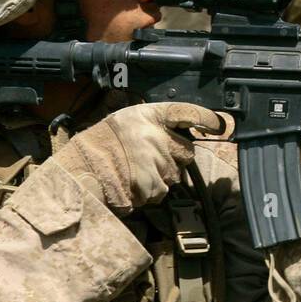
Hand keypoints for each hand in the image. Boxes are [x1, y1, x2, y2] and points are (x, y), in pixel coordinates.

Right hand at [52, 102, 224, 213]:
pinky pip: (164, 189)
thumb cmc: (103, 144)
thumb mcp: (128, 121)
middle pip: (187, 150)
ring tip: (137, 170)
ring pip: (176, 173)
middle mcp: (156, 136)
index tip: (219, 125)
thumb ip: (156, 123)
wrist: (81, 170)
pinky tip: (134, 182)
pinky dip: (152, 189)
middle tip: (153, 156)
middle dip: (176, 156)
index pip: (186, 112)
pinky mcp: (154, 184)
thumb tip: (185, 129)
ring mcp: (156, 161)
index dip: (206, 119)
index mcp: (149, 116)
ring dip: (163, 174)